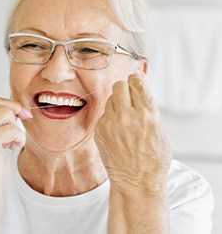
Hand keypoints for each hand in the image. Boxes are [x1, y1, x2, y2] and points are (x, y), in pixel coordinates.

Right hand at [0, 96, 32, 149]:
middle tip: (15, 134)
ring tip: (11, 143)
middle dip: (14, 116)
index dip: (11, 104)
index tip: (22, 112)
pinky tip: (12, 147)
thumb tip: (15, 114)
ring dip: (14, 128)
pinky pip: (11, 130)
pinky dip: (18, 138)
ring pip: (6, 113)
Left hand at [95, 74, 171, 195]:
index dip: (137, 79)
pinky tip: (117, 129)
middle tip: (130, 97)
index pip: (137, 82)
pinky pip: (104, 113)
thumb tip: (139, 84)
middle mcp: (127, 116)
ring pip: (111, 98)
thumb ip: (148, 106)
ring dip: (118, 103)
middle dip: (126, 88)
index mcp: (147, 114)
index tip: (136, 80)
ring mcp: (110, 124)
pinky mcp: (100, 130)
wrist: (136, 182)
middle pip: (120, 85)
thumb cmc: (153, 158)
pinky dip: (111, 116)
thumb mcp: (160, 130)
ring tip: (125, 117)